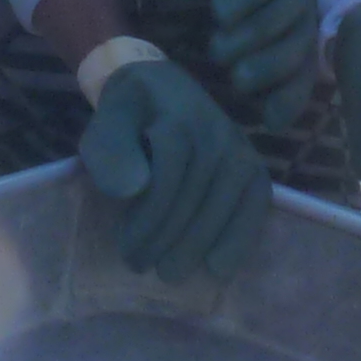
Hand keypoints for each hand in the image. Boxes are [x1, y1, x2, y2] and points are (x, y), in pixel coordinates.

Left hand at [77, 54, 268, 282]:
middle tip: (142, 266)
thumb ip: (109, 151)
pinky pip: (255, 203)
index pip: (168, 173)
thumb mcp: (105, 123)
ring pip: (222, 203)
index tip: (127, 247)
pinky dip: (239, 237)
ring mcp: (238, 144)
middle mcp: (213, 126)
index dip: (148, 217)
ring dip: (196, 245)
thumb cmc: (129, 115)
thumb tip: (133, 189)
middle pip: (194, 193)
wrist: (161, 87)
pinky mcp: (253, 163)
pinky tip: (218, 267)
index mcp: (174, 113)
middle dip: (167, 238)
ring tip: (170, 272)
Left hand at [178, 0, 317, 129]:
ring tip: (238, 80)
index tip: (216, 14)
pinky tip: (271, 120)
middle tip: (216, 50)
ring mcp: (309, 22)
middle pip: (279, 19)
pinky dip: (289, 101)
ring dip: (263, 71)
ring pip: (295, 52)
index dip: (238, 0)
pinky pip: (306, 80)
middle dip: (243, 40)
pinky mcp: (309, 55)